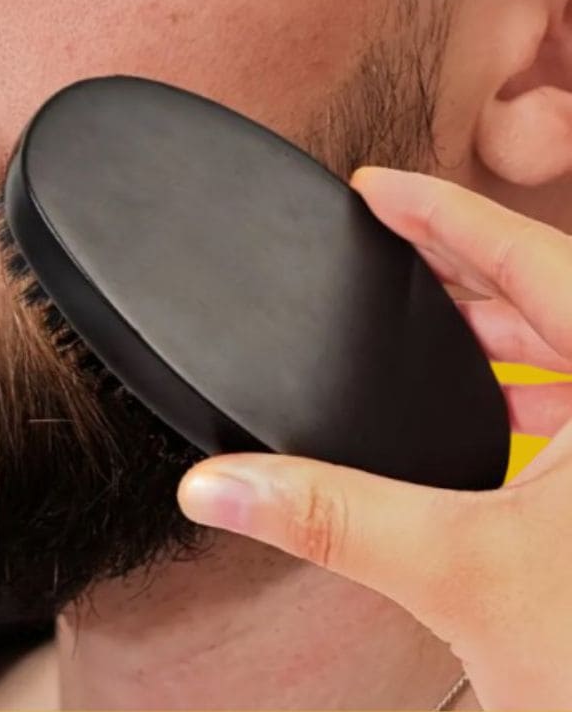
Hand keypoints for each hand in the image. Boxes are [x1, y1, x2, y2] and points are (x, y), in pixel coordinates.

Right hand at [177, 167, 571, 709]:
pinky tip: (484, 396)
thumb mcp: (456, 571)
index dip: (443, 213)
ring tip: (421, 310)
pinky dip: (521, 376)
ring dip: (492, 320)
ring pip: (564, 338)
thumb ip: (330, 517)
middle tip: (386, 243)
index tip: (380, 187)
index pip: (529, 257)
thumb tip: (222, 485)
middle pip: (545, 288)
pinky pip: (571, 392)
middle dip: (457, 262)